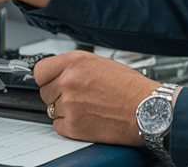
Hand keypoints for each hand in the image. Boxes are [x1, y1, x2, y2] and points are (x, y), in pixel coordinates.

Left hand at [35, 51, 160, 145]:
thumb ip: (75, 67)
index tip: (52, 82)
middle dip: (58, 95)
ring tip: (88, 108)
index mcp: (75, 62)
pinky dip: (70, 125)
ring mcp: (69, 104)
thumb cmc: (130, 88)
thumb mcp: (100, 63)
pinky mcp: (73, 125)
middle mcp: (68, 81)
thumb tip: (58, 73)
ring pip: (52, 110)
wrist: (147, 109)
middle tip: (79, 97)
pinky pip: (58, 126)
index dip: (47, 78)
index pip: (40, 71)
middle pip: (45, 92)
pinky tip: (87, 119)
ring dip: (66, 111)